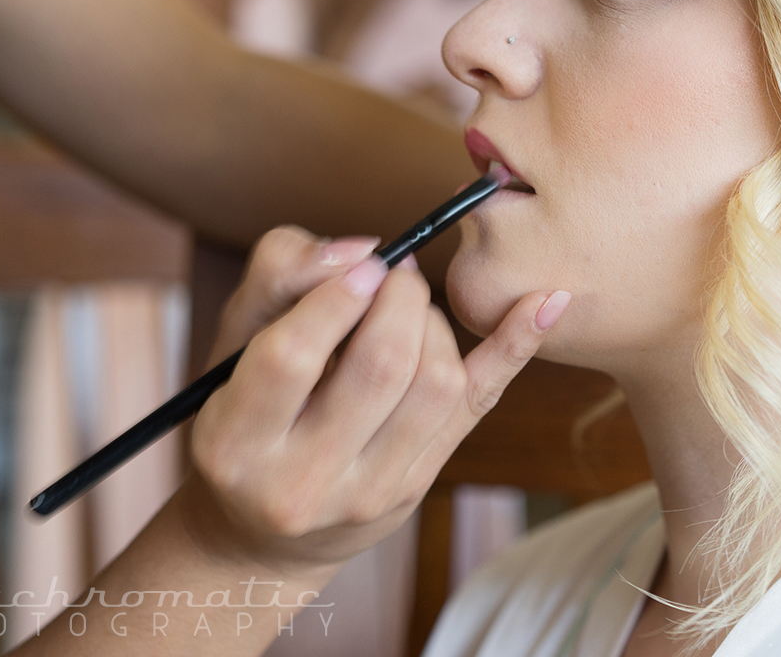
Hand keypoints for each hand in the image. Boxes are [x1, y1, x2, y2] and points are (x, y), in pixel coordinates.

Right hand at [188, 226, 569, 569]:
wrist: (260, 528)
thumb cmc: (244, 407)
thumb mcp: (233, 338)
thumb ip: (281, 273)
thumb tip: (364, 252)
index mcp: (234, 441)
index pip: (291, 358)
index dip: (333, 298)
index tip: (361, 265)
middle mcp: (301, 481)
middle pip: (380, 366)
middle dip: (398, 299)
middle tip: (391, 275)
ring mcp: (370, 492)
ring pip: (434, 383)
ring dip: (433, 322)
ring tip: (407, 308)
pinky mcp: (420, 482)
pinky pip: (478, 404)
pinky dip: (514, 348)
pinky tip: (547, 303)